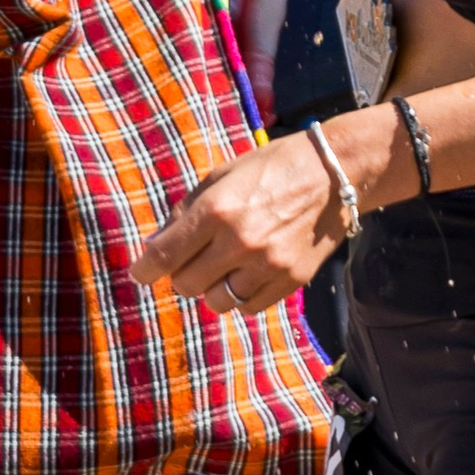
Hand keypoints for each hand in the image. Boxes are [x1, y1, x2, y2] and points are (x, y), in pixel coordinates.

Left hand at [131, 129, 344, 312]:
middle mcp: (240, 241)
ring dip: (212, 288)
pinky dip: (242, 294)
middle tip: (193, 259)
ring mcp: (267, 265)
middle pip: (187, 284)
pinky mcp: (291, 280)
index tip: (139, 274)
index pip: (165, 256)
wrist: (334, 173)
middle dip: (181, 274)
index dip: (145, 269)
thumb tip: (154, 247)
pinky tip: (249, 271)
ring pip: (217, 302)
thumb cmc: (271, 168)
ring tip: (224, 266)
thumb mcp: (221, 175)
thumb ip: (185, 211)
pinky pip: (249, 307)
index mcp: (217, 210)